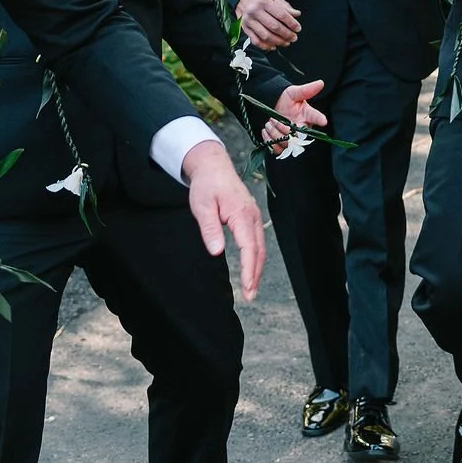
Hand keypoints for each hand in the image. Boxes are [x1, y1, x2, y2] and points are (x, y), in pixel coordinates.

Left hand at [180, 139, 264, 299]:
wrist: (213, 166)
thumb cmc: (206, 186)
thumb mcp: (201, 206)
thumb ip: (209, 229)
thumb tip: (217, 252)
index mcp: (241, 215)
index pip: (249, 247)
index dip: (249, 269)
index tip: (247, 287)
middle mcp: (252, 217)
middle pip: (259, 250)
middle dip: (256, 275)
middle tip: (250, 296)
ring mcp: (253, 217)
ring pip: (260, 247)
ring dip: (257, 268)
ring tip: (252, 288)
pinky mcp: (250, 218)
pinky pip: (257, 241)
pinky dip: (256, 257)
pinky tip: (251, 268)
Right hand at [235, 0, 300, 49]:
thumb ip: (285, 5)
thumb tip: (296, 14)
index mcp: (263, 2)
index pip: (281, 15)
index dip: (291, 23)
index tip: (297, 28)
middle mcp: (254, 12)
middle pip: (274, 27)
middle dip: (286, 34)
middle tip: (294, 37)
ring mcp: (248, 21)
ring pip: (265, 36)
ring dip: (278, 41)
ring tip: (286, 42)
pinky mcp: (245, 28)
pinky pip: (255, 41)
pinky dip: (265, 46)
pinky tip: (273, 46)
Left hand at [263, 79, 326, 146]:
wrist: (271, 108)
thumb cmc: (285, 101)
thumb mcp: (294, 93)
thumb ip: (307, 90)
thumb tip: (320, 83)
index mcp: (307, 116)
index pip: (316, 117)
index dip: (319, 119)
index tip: (323, 120)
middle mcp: (302, 130)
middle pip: (297, 136)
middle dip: (283, 128)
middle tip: (275, 119)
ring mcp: (292, 139)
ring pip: (285, 143)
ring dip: (274, 132)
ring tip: (270, 123)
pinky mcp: (282, 146)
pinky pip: (276, 149)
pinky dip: (268, 139)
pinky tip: (267, 130)